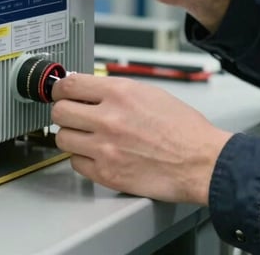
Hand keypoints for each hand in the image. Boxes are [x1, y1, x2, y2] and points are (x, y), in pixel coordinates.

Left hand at [51, 73, 231, 204]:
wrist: (200, 160)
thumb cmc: (183, 128)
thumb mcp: (150, 93)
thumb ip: (117, 91)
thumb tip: (92, 90)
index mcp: (120, 93)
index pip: (69, 85)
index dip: (60, 89)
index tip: (60, 92)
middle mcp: (108, 118)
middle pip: (59, 112)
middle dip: (64, 112)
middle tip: (71, 114)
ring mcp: (105, 148)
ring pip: (63, 139)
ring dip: (71, 136)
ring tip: (85, 136)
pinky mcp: (107, 174)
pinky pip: (76, 163)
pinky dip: (82, 159)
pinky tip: (96, 154)